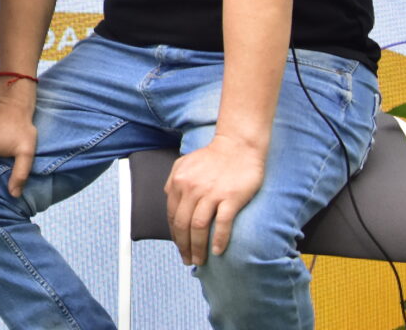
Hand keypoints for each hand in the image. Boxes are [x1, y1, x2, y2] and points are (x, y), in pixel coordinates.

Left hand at [164, 135, 265, 264]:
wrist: (238, 146)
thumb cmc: (213, 156)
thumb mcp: (184, 163)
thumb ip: (173, 180)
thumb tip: (167, 197)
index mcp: (178, 182)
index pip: (172, 215)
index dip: (174, 235)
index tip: (179, 247)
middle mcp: (191, 189)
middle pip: (182, 225)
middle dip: (183, 246)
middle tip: (188, 260)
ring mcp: (211, 194)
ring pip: (198, 227)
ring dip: (198, 247)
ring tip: (200, 260)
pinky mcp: (230, 197)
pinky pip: (222, 223)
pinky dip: (218, 240)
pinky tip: (218, 251)